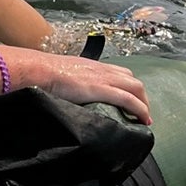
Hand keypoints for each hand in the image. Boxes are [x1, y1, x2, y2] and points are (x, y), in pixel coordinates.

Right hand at [11, 50, 152, 125]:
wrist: (40, 70)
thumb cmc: (46, 73)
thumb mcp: (66, 74)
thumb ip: (73, 82)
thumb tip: (72, 94)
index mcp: (95, 67)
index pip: (121, 74)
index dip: (131, 88)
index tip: (133, 102)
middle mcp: (104, 70)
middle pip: (133, 81)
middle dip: (142, 97)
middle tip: (142, 113)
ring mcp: (104, 79)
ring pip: (136, 88)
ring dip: (144, 103)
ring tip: (144, 118)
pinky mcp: (101, 89)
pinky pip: (128, 99)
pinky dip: (139, 109)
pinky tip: (142, 119)